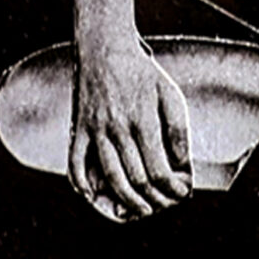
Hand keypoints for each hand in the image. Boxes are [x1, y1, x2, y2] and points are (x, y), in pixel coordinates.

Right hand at [69, 37, 191, 219]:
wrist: (103, 48)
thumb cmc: (141, 72)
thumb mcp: (168, 94)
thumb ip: (177, 130)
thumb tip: (184, 165)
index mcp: (142, 120)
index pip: (158, 169)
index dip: (171, 188)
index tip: (181, 194)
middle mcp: (117, 128)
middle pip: (135, 179)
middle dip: (153, 199)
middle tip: (163, 205)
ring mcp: (94, 130)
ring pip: (108, 178)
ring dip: (125, 201)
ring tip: (139, 210)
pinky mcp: (78, 128)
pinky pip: (75, 164)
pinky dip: (83, 185)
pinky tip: (96, 197)